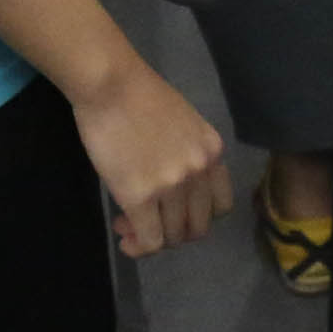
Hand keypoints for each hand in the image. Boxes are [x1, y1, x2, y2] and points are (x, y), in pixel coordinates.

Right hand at [71, 57, 231, 258]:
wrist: (111, 84)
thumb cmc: (139, 96)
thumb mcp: (184, 124)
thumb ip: (188, 155)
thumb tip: (174, 186)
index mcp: (212, 151)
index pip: (220, 205)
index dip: (196, 216)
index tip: (174, 210)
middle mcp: (200, 171)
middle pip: (198, 226)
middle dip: (174, 232)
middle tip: (148, 222)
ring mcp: (172, 186)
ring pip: (172, 236)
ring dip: (151, 238)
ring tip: (128, 226)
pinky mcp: (140, 197)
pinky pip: (150, 239)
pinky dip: (139, 246)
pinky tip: (124, 237)